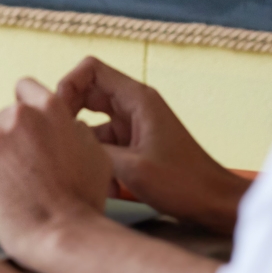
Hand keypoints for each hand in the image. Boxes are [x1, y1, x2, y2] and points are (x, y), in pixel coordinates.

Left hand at [0, 77, 114, 270]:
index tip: (27, 119)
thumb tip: (65, 126)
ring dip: (2, 159)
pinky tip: (8, 195)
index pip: (26, 87)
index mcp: (49, 109)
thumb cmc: (83, 200)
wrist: (62, 234)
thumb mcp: (95, 153)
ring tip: (22, 187)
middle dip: (14, 137)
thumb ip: (73, 130)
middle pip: (6, 118)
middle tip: (29, 166)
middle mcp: (18, 119)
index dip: (27, 104)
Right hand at [56, 57, 248, 232]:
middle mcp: (134, 106)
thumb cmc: (182, 183)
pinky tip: (107, 187)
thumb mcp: (131, 168)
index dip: (68, 85)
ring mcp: (133, 125)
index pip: (90, 69)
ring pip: (92, 122)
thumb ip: (93, 147)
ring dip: (85, 145)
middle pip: (86, 94)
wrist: (213, 203)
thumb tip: (61, 139)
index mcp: (137, 99)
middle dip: (68, 116)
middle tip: (58, 141)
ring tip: (87, 171)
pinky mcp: (134, 144)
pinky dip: (98, 160)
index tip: (58, 114)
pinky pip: (104, 143)